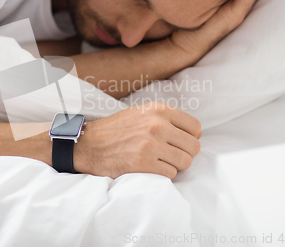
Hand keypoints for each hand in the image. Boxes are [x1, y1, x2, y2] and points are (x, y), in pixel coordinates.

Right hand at [73, 103, 201, 178]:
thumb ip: (165, 118)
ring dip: (174, 165)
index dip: (190, 138)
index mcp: (158, 110)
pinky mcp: (143, 163)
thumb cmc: (116, 130)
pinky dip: (163, 174)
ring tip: (158, 162)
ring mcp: (150, 144)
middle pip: (193, 147)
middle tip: (169, 156)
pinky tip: (150, 168)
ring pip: (185, 162)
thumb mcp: (141, 113)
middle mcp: (157, 125)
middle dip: (184, 154)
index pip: (195, 127)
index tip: (179, 144)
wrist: (89, 144)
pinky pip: (171, 173)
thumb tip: (193, 132)